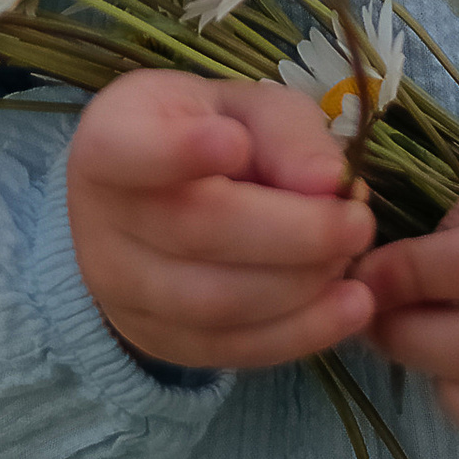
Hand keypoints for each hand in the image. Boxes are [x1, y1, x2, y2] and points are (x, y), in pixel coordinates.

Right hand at [67, 68, 375, 373]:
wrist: (151, 206)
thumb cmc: (204, 135)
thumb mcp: (242, 108)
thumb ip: (285, 132)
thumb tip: (329, 183)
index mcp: (111, 141)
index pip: (126, 150)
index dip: (177, 151)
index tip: (234, 143)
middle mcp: (100, 222)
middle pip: (194, 232)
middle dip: (292, 233)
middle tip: (358, 221)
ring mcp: (122, 294)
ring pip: (215, 303)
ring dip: (301, 286)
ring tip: (353, 258)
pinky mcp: (160, 342)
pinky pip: (231, 350)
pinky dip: (300, 333)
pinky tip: (350, 307)